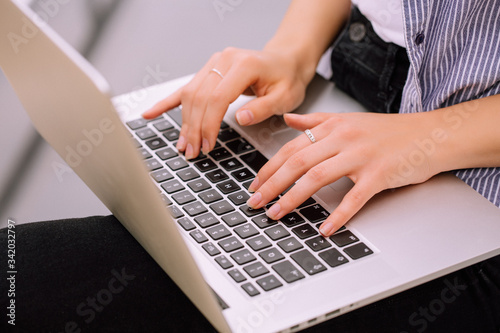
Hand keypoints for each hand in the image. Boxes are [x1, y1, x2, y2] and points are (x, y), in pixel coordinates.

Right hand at [142, 47, 311, 158]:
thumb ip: (263, 108)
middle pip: (200, 97)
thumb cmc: (287, 78)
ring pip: (191, 94)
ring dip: (184, 122)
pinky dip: (167, 102)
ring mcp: (214, 64)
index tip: (208, 145)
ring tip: (183, 145)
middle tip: (193, 152)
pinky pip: (185, 87)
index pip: (217, 98)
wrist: (286, 61)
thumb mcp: (285, 96)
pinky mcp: (209, 70)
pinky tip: (151, 113)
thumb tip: (240, 118)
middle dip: (195, 128)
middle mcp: (225, 60)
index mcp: (243, 65)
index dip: (209, 125)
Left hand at [246, 112, 442, 235]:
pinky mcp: (379, 174)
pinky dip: (338, 215)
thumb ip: (316, 121)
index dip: (269, 168)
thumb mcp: (348, 119)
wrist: (428, 134)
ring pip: (317, 177)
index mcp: (332, 127)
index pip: (291, 148)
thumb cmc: (388, 131)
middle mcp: (342, 139)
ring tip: (278, 214)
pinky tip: (324, 229)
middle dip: (272, 184)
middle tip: (256, 203)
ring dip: (293, 198)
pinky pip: (354, 197)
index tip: (255, 185)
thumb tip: (288, 120)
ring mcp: (361, 156)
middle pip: (298, 162)